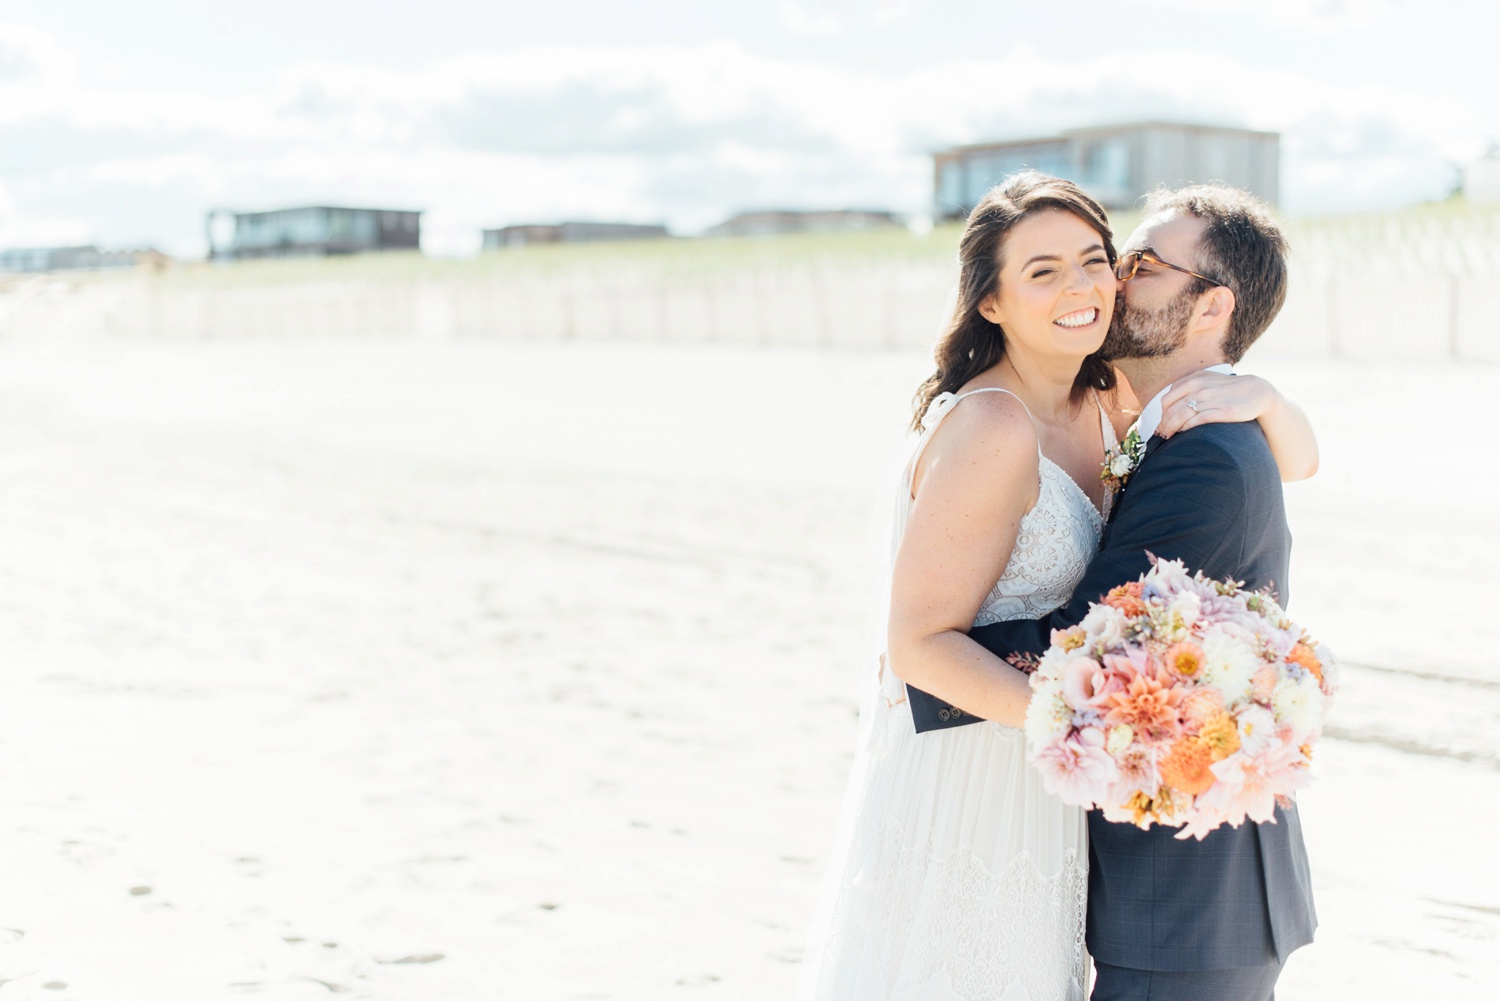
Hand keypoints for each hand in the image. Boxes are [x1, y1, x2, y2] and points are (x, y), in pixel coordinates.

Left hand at [1157, 372, 1279, 437]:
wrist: (1256, 392)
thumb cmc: (1228, 388)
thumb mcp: (1207, 380)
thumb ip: (1188, 385)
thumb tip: (1168, 401)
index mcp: (1194, 380)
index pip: (1167, 399)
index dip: (1161, 414)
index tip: (1162, 423)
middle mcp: (1199, 388)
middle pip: (1171, 410)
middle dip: (1163, 424)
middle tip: (1161, 434)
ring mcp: (1210, 400)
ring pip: (1180, 416)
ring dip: (1171, 429)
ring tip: (1168, 437)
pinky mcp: (1221, 412)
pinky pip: (1196, 421)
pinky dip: (1186, 429)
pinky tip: (1183, 434)